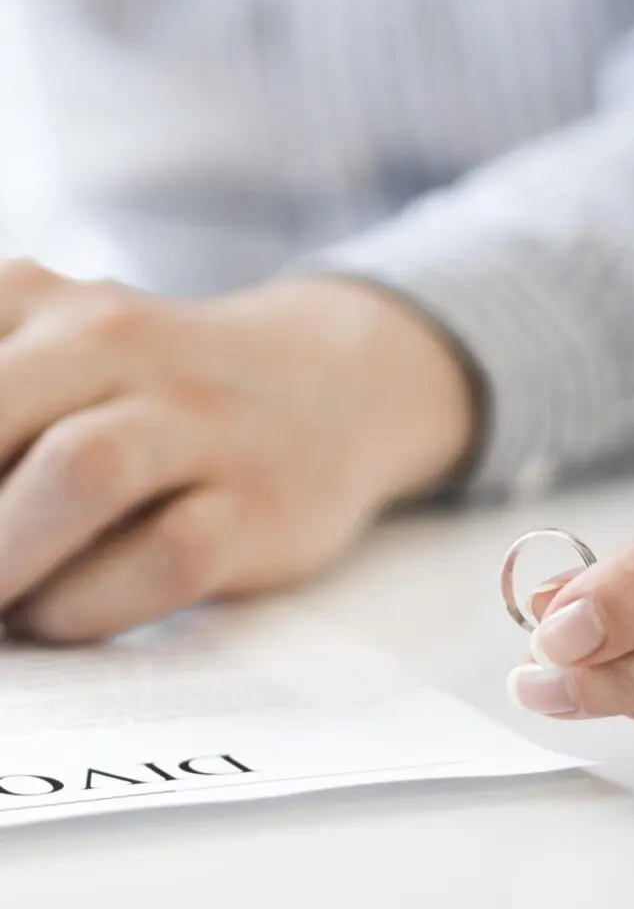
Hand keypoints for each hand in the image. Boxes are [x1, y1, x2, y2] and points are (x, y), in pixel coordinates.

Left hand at [0, 260, 473, 640]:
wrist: (326, 388)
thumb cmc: (157, 391)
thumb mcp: (46, 352)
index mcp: (36, 296)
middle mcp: (119, 342)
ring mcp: (201, 424)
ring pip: (81, 472)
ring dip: (3, 559)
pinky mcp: (257, 507)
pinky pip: (166, 557)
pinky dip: (88, 604)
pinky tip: (61, 612)